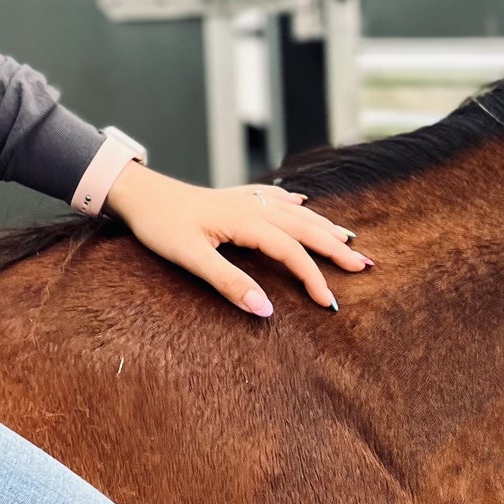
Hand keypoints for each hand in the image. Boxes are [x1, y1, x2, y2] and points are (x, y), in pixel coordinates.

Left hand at [102, 162, 372, 316]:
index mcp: (245, 221)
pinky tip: (301, 201)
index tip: (330, 303)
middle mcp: (250, 206)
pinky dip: (292, 202)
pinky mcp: (230, 197)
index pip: (291, 251)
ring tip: (348, 237)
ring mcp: (242, 199)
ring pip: (293, 211)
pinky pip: (272, 197)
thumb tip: (266, 310)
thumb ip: (228, 283)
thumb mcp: (190, 258)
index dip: (313, 277)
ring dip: (321, 224)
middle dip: (335, 246)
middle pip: (303, 226)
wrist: (137, 193)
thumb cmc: (160, 225)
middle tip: (366, 265)